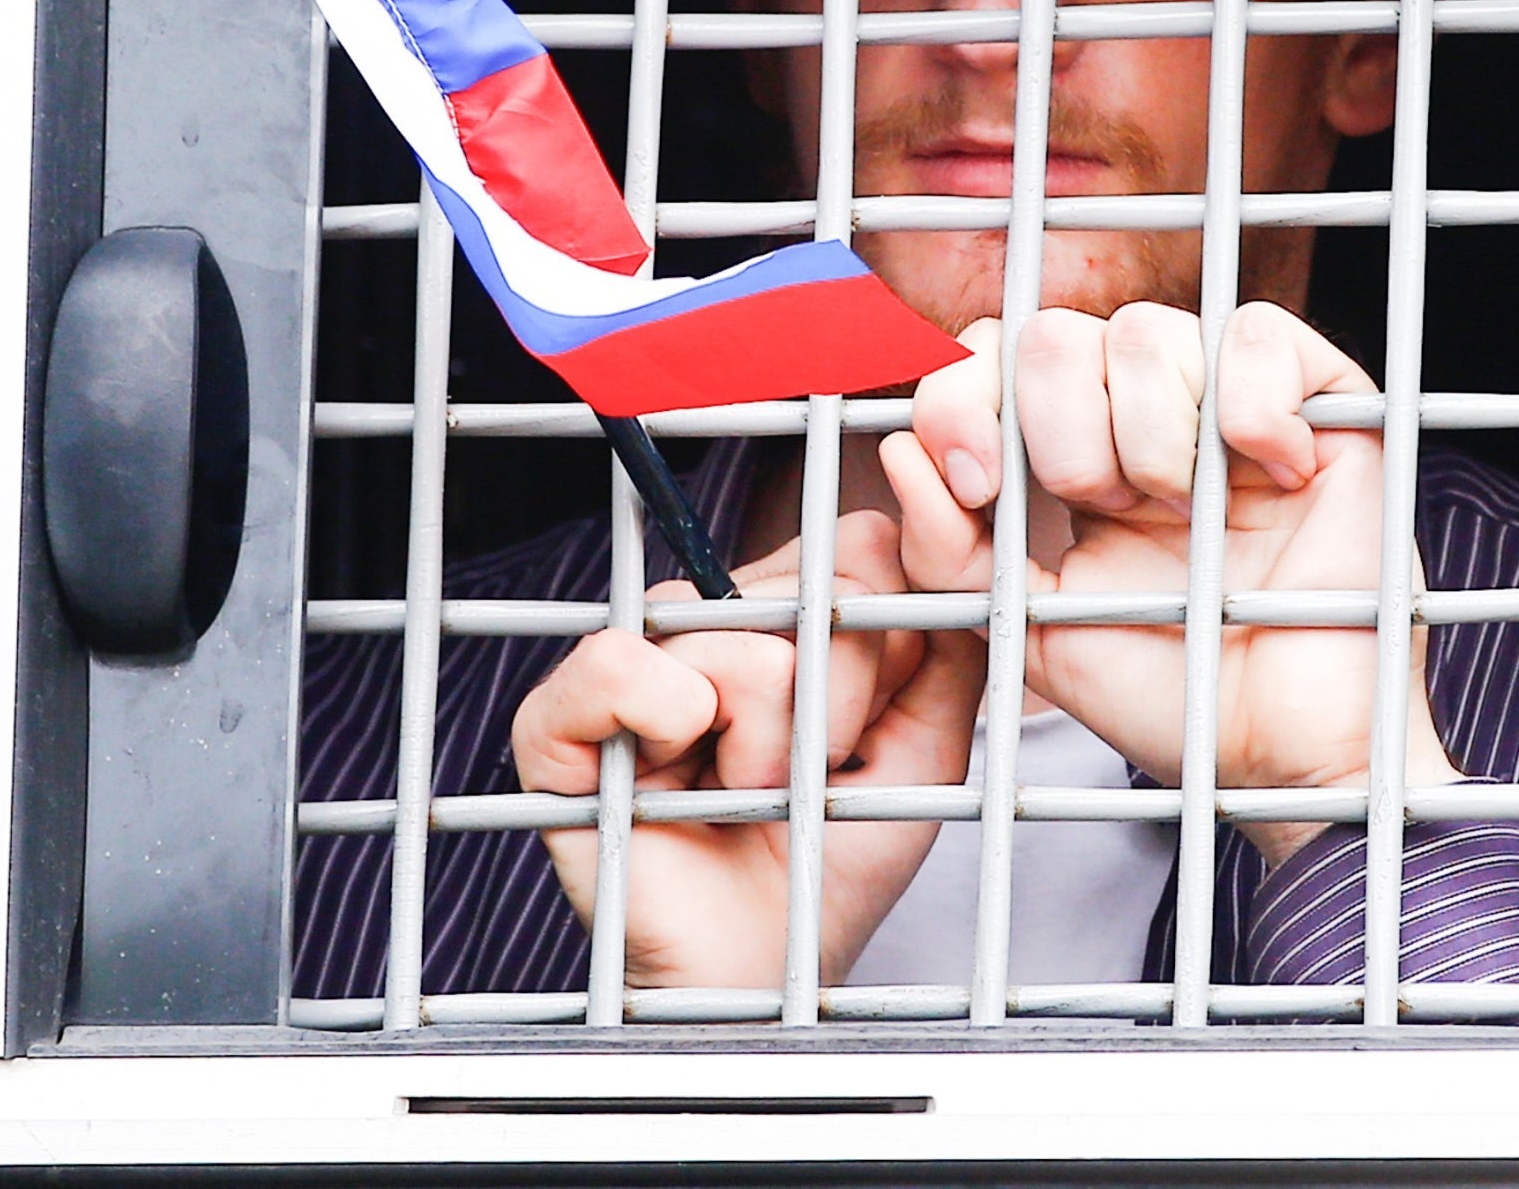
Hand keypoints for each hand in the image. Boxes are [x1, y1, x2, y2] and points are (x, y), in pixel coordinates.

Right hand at [510, 511, 985, 988]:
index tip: (868, 727)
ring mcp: (631, 661)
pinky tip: (672, 784)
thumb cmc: (833, 862)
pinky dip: (663, 726)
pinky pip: (617, 664)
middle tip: (798, 779)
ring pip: (734, 639)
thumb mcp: (925, 750)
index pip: (858, 547)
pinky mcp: (558, 719)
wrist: (766, 971)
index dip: (885, 644)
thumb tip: (960, 565)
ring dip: (765, 749)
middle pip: (809, 594)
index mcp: (785, 615)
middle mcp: (706, 620)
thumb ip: (952, 654)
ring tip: (740, 794)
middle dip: (836, 711)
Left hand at [881, 302, 1459, 869]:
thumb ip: (948, 551)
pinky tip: (1274, 479)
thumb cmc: (1168, 694)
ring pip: (1145, 330)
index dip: (961, 398)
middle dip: (1057, 432)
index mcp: (1072, 450)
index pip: (990, 356)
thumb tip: (896, 448)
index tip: (977, 489)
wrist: (1282, 753)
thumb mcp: (1028, 627)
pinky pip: (1255, 334)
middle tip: (1103, 512)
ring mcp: (1230, 396)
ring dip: (1148, 435)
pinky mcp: (1324, 399)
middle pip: (1053, 333)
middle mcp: (1147, 407)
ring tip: (1186, 514)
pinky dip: (1249, 407)